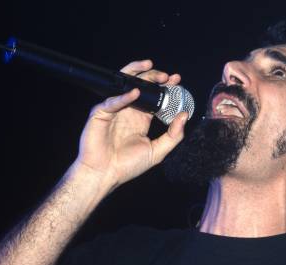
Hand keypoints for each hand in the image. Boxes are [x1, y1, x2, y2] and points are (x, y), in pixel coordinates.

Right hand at [73, 59, 187, 191]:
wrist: (104, 175)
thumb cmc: (126, 166)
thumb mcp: (157, 152)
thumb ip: (173, 136)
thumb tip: (184, 116)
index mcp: (141, 119)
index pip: (155, 97)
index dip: (165, 88)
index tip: (177, 81)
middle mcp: (128, 111)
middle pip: (142, 86)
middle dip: (155, 77)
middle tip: (167, 77)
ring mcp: (114, 110)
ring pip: (125, 85)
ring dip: (139, 75)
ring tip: (151, 69)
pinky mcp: (100, 113)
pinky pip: (112, 101)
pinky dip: (124, 97)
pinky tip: (135, 93)